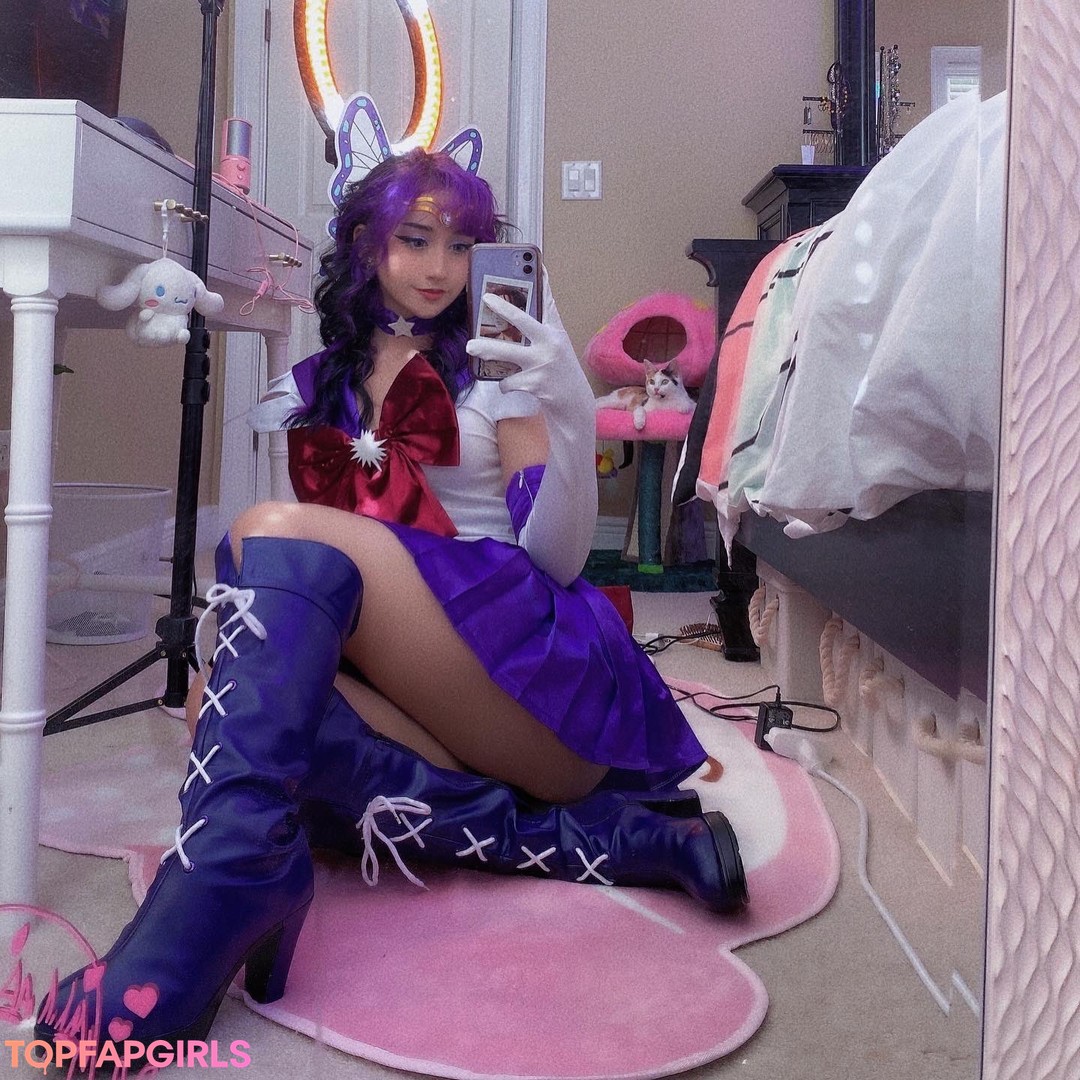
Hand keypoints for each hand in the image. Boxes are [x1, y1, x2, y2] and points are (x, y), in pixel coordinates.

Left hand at [465, 288, 588, 411]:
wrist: (574, 404)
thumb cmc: (560, 373)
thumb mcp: (556, 348)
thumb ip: (541, 330)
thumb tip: (520, 314)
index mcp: (554, 332)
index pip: (547, 302)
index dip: (541, 281)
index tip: (535, 262)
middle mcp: (550, 344)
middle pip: (522, 321)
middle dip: (503, 308)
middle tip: (486, 300)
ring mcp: (542, 364)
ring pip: (506, 353)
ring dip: (486, 349)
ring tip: (471, 347)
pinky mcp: (535, 384)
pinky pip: (507, 380)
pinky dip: (504, 383)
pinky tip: (508, 385)